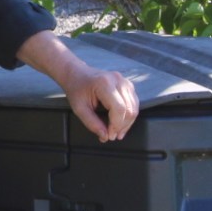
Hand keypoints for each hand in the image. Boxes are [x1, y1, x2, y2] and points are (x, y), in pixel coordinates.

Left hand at [16, 30, 138, 142]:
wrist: (77, 74)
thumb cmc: (76, 89)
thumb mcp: (79, 108)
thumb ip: (92, 123)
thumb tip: (105, 136)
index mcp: (104, 83)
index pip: (119, 108)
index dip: (116, 125)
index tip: (109, 136)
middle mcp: (118, 80)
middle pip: (129, 109)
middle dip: (122, 126)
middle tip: (112, 136)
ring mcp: (124, 81)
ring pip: (134, 107)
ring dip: (127, 123)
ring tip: (117, 132)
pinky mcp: (127, 84)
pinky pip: (134, 102)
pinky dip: (129, 115)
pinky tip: (121, 123)